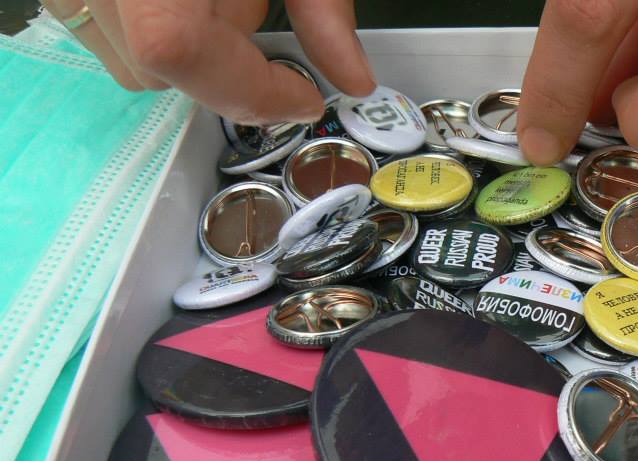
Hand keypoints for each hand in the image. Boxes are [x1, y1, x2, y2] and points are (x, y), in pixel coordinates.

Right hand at [41, 0, 375, 124]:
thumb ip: (324, 9)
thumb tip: (354, 82)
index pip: (179, 49)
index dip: (249, 86)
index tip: (301, 96)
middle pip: (158, 64)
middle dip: (224, 61)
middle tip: (255, 12)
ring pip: (129, 54)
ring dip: (189, 42)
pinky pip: (105, 25)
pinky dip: (156, 21)